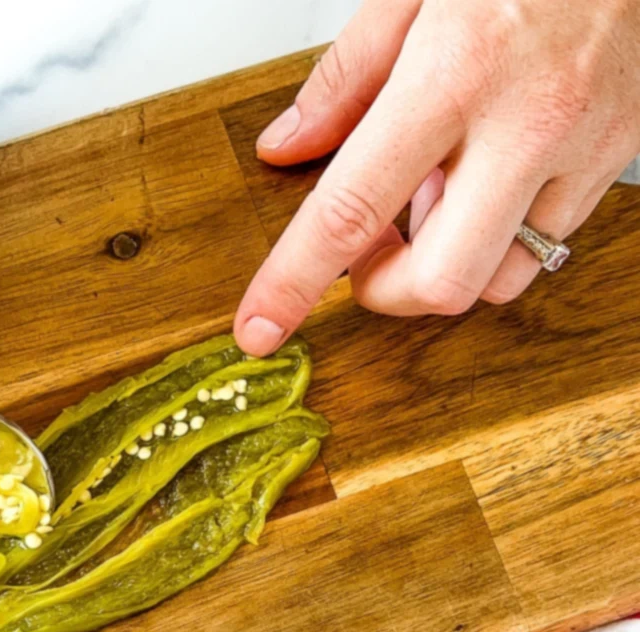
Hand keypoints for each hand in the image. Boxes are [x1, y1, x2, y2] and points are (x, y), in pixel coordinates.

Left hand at [235, 0, 639, 354]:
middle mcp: (525, 122)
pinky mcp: (616, 157)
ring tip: (438, 196)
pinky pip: (547, 246)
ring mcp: (580, 148)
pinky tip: (486, 184)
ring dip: (447, 265)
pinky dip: (499, 239)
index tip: (260, 326)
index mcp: (455, 72)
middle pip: (440, 281)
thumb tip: (287, 148)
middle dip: (387, 288)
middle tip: (369, 249)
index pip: (351, 209)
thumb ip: (345, 77)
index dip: (295, 282)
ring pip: (498, 281)